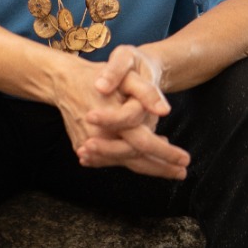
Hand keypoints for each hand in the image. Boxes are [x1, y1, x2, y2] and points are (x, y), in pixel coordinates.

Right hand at [53, 47, 189, 178]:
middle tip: (182, 172)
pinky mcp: (81, 146)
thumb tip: (165, 111)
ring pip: (122, 162)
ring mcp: (88, 144)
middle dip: (160, 167)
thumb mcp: (125, 74)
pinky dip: (124, 160)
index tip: (185, 160)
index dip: (166, 153)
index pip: (144, 143)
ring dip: (145, 166)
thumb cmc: (96, 75)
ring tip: (166, 168)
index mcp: (113, 119)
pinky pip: (108, 159)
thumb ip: (146, 91)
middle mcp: (99, 137)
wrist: (62, 80)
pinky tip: (139, 157)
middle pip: (135, 159)